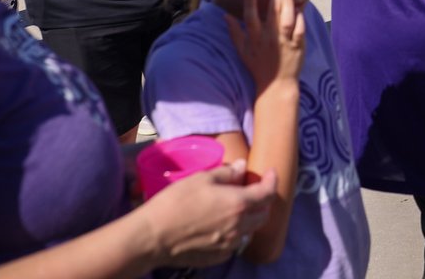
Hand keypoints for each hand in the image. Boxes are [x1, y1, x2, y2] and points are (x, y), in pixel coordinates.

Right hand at [143, 159, 277, 266]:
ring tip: (239, 210)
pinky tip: (223, 227)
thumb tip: (242, 167)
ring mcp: (229, 245)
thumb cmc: (175, 203)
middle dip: (264, 202)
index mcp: (239, 204)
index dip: (272, 181)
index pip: (268, 193)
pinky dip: (235, 234)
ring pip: (250, 231)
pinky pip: (234, 245)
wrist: (152, 237)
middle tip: (255, 192)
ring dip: (250, 219)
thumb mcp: (201, 179)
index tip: (271, 173)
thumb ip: (226, 173)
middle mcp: (239, 226)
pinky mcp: (217, 257)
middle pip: (263, 215)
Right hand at [226, 0, 305, 93]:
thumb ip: (235, 33)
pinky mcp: (298, 47)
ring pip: (287, 21)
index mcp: (255, 39)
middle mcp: (270, 39)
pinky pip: (300, 31)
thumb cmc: (257, 67)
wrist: (276, 85)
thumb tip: (225, 16)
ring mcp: (285, 43)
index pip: (251, 18)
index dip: (251, 3)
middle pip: (272, 14)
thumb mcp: (242, 51)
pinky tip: (299, 8)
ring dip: (287, 5)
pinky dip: (300, 19)